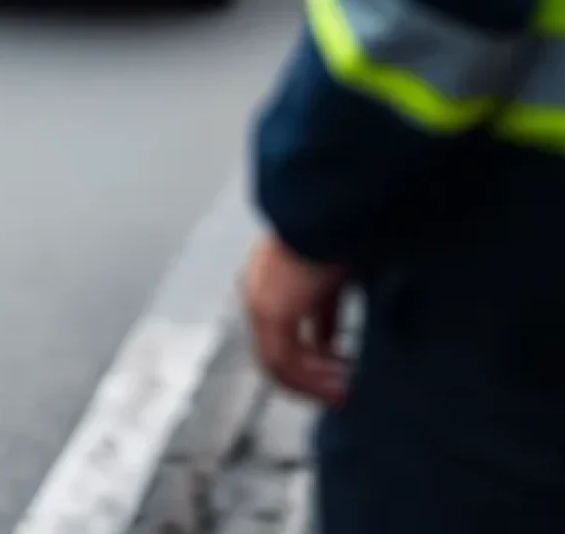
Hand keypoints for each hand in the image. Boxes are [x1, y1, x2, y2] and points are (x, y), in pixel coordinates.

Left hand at [242, 232, 350, 405]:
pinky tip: (340, 388)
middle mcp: (258, 293)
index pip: (282, 333)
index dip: (312, 358)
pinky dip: (311, 382)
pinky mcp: (271, 311)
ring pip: (279, 363)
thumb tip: (331, 341)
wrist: (330, 211)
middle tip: (346, 389)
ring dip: (314, 382)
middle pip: (278, 352)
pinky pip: (283, 363)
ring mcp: (261, 303)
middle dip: (314, 375)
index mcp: (269, 282)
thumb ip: (325, 310)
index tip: (343, 372)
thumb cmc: (337, 235)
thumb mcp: (331, 278)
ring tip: (345, 392)